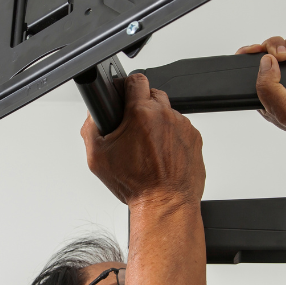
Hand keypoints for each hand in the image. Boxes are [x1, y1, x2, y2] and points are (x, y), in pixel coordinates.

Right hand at [80, 72, 205, 211]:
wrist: (165, 204)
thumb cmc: (135, 184)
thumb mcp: (98, 157)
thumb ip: (90, 128)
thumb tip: (93, 115)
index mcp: (141, 113)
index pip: (135, 80)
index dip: (126, 85)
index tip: (123, 94)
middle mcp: (165, 115)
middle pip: (152, 94)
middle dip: (141, 105)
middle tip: (133, 127)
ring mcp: (183, 126)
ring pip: (167, 113)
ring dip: (157, 122)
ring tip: (148, 147)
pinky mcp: (194, 138)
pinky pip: (180, 129)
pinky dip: (171, 137)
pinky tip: (162, 154)